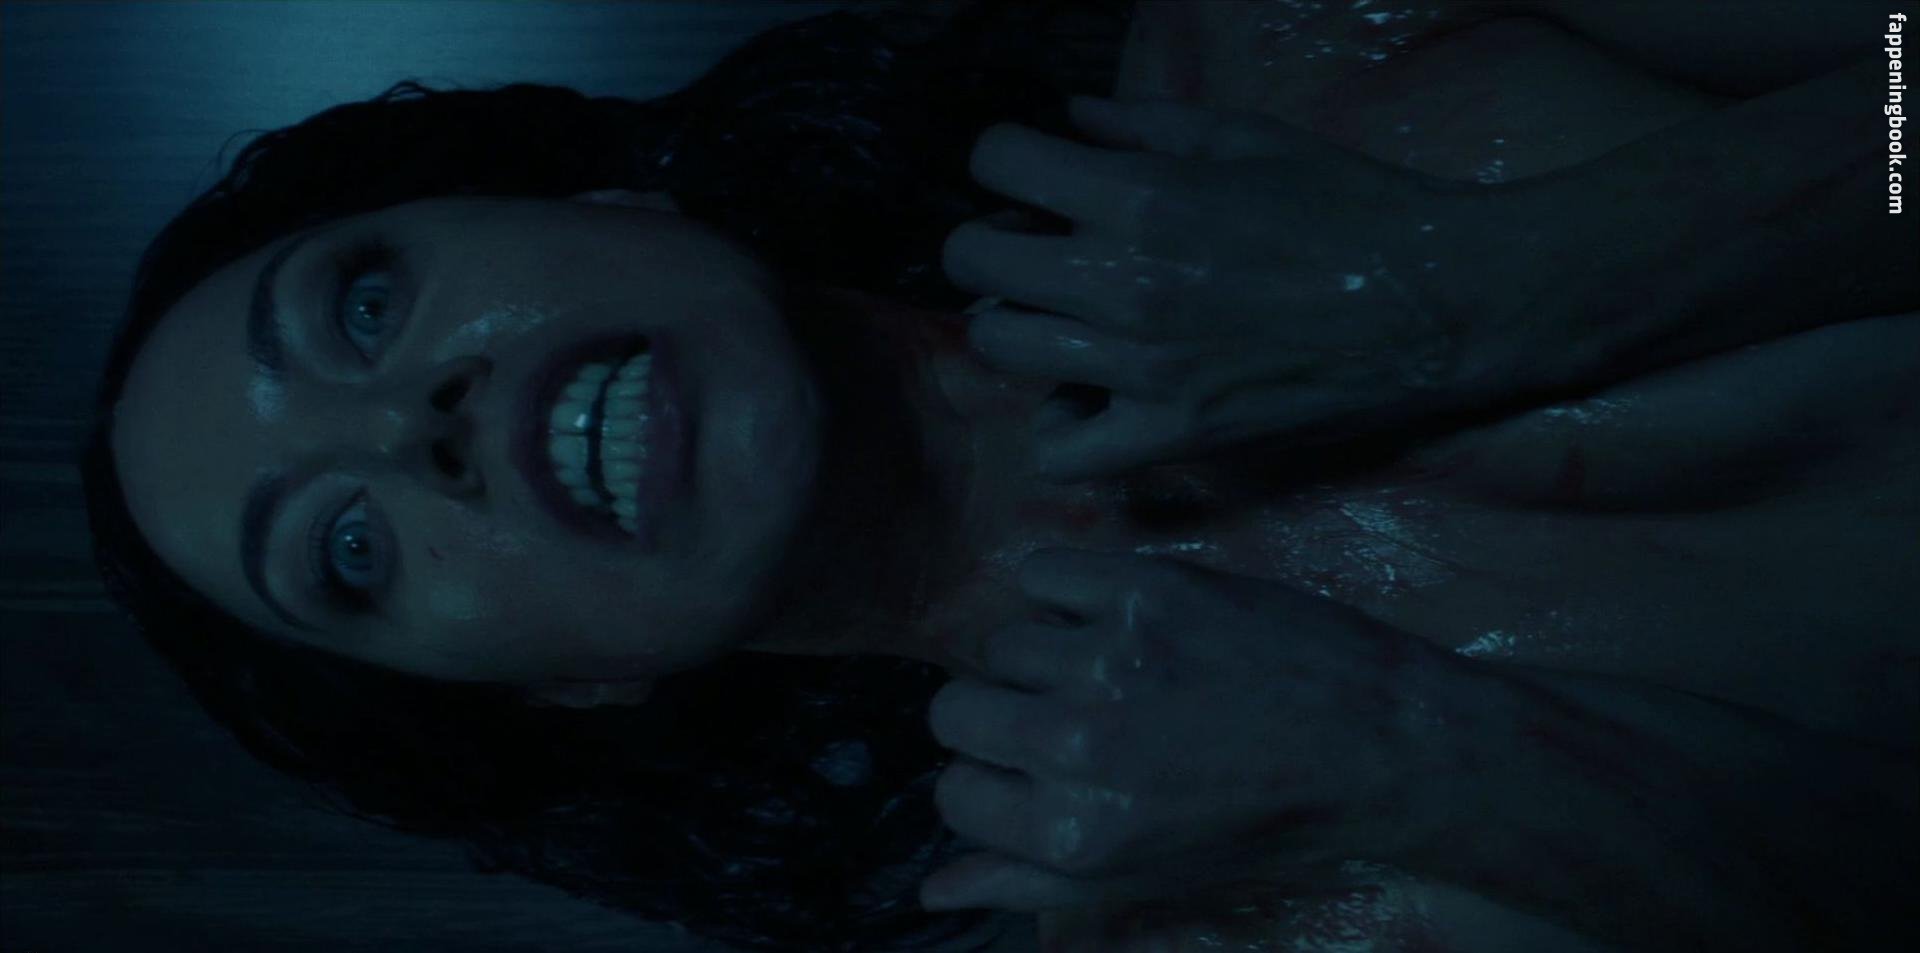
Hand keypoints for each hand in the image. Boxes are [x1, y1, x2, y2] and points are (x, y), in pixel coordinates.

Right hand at [920, 548, 1475, 912]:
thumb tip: (931, 889)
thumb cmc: (1264, 822)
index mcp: (1073, 832)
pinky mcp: (1144, 589)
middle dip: (995, 715)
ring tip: (1108, 668)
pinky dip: (1060, 588)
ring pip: (1002, 642)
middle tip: (1059, 715)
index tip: (1031, 770)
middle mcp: (1077, 746)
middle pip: (955, 710)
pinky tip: (1109, 615)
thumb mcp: (1145, 875)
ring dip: (1040, 655)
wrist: (1380, 743)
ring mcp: (1108, 660)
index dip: (989, 780)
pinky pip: (1041, 572)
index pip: (954, 792)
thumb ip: (1030, 879)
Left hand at [942, 97, 1525, 481]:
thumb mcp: (1248, 137)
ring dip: (1018, 325)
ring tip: (1061, 319)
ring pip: (1001, 347)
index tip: (1031, 173)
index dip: (1005, 159)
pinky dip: (1062, 427)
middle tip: (1033, 246)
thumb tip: (1068, 117)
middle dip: (991, 241)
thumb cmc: (1354, 205)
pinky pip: (1061, 452)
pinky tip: (1091, 398)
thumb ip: (1143, 122)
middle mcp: (1124, 282)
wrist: (1443, 300)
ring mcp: (1142, 369)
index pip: (997, 161)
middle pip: (973, 261)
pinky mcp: (1174, 436)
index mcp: (1143, 195)